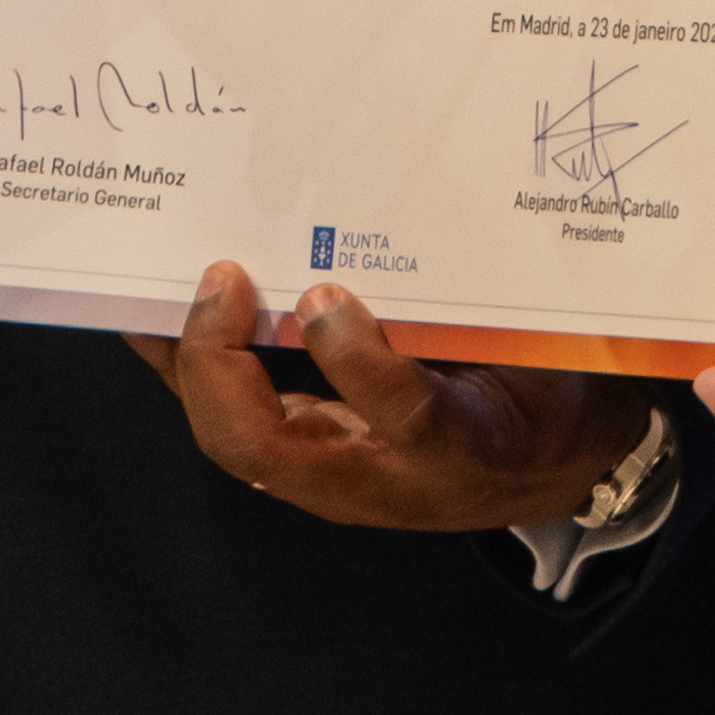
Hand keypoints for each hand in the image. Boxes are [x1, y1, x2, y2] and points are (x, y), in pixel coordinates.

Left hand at [134, 261, 659, 529]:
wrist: (555, 467)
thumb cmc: (546, 395)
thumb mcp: (544, 354)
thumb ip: (488, 312)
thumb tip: (415, 234)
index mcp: (455, 447)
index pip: (404, 420)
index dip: (360, 364)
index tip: (329, 296)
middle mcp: (380, 479)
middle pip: (270, 449)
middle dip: (221, 366)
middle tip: (223, 276)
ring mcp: (338, 480)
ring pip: (238, 442)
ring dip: (189, 367)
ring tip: (159, 288)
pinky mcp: (315, 465)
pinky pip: (242, 424)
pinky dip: (194, 374)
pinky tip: (163, 325)